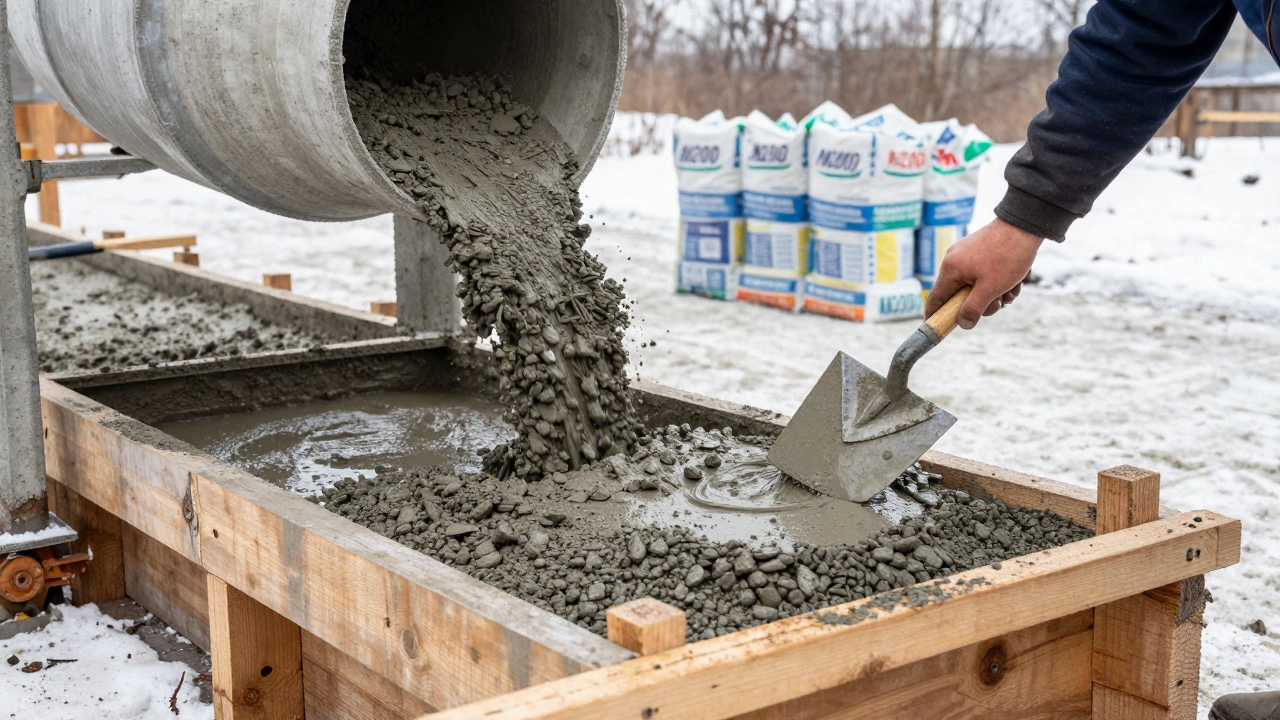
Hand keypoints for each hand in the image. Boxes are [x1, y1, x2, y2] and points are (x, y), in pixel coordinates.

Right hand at [925, 218, 1043, 329]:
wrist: (1025, 225)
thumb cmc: (1006, 257)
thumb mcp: (990, 289)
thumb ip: (973, 309)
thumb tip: (963, 324)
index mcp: (951, 269)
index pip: (936, 298)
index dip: (934, 315)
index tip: (934, 327)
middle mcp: (954, 260)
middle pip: (960, 294)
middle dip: (981, 304)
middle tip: (999, 304)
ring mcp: (967, 254)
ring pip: (976, 285)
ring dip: (994, 294)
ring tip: (1012, 290)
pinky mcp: (980, 250)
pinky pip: (984, 274)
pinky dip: (998, 282)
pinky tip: (1015, 281)